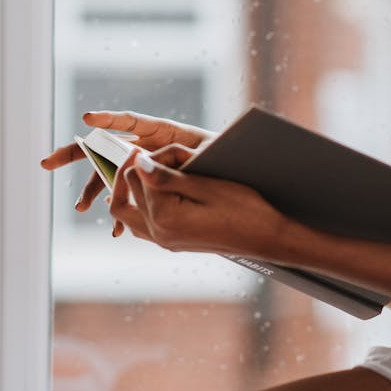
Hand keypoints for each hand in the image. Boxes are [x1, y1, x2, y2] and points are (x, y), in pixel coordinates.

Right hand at [41, 110, 214, 216]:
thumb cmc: (227, 159)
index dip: (109, 118)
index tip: (88, 118)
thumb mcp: (209, 156)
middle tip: (47, 163)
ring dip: (95, 191)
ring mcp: (144, 166)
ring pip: (110, 176)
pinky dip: (121, 212)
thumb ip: (184, 157)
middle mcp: (146, 146)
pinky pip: (127, 197)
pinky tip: (117, 230)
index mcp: (161, 131)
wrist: (239, 177)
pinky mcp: (148, 185)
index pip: (129, 120)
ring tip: (82, 207)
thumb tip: (155, 163)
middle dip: (74, 154)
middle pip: (104, 146)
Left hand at [109, 149, 284, 257]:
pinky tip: (150, 194)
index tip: (168, 147)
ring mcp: (163, 241)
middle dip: (137, 170)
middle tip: (155, 155)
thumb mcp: (205, 185)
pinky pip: (141, 226)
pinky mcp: (171, 243)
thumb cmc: (242, 207)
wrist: (265, 237)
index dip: (149, 156)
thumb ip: (166, 176)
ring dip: (131, 190)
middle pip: (127, 193)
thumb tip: (137, 162)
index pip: (137, 176)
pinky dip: (139, 207)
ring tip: (144, 171)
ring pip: (126, 213)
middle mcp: (158, 233)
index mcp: (164, 216)